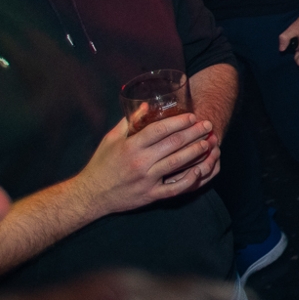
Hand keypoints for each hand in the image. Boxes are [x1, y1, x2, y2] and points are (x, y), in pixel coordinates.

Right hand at [77, 112, 216, 215]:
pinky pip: (174, 188)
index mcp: (130, 146)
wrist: (90, 194)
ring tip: (208, 143)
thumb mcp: (111, 139)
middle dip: (194, 133)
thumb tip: (147, 104)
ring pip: (177, 163)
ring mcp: (146, 180)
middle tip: (207, 125)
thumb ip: (130, 121)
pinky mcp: (150, 195)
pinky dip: (189, 180)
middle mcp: (140, 162)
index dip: (179, 121)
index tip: (193, 116)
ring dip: (196, 152)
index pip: (160, 130)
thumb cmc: (102, 163)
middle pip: (173, 144)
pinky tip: (200, 170)